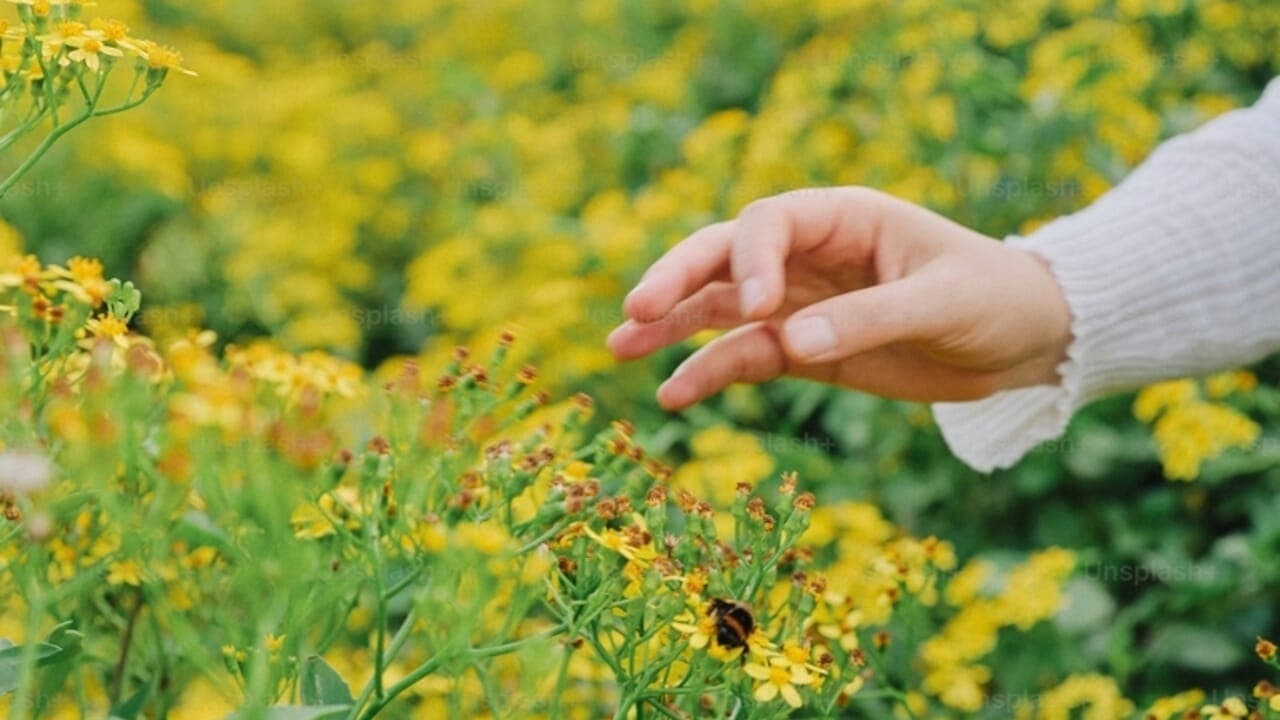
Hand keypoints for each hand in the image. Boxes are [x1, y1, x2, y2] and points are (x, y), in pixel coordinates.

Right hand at [607, 187, 1072, 409]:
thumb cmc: (993, 299)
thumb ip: (869, 319)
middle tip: (634, 311)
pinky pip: (746, 357)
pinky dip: (709, 373)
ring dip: (672, 326)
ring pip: (721, 307)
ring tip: (620, 349)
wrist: (1025, 341)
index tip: (762, 306)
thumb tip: (793, 343)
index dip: (752, 259)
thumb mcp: (941, 303)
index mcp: (844, 218)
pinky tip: (672, 393)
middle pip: (724, 256)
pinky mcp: (807, 351)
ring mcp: (803, 303)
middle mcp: (810, 255)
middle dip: (676, 280)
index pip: (769, 223)